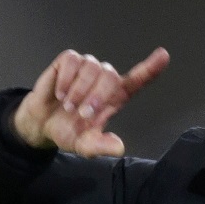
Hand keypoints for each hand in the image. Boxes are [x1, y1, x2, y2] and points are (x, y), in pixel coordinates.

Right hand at [13, 48, 169, 157]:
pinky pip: (71, 60)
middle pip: (111, 76)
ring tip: (68, 106)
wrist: (41, 125)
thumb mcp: (85, 146)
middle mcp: (105, 79)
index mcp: (116, 97)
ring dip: (78, 90)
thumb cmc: (69, 131)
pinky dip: (65, 78)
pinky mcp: (68, 61)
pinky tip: (59, 93)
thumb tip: (118, 147)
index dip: (151, 68)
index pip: (138, 80)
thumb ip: (100, 147)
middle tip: (82, 114)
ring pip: (91, 67)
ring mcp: (87, 68)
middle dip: (97, 96)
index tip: (164, 56)